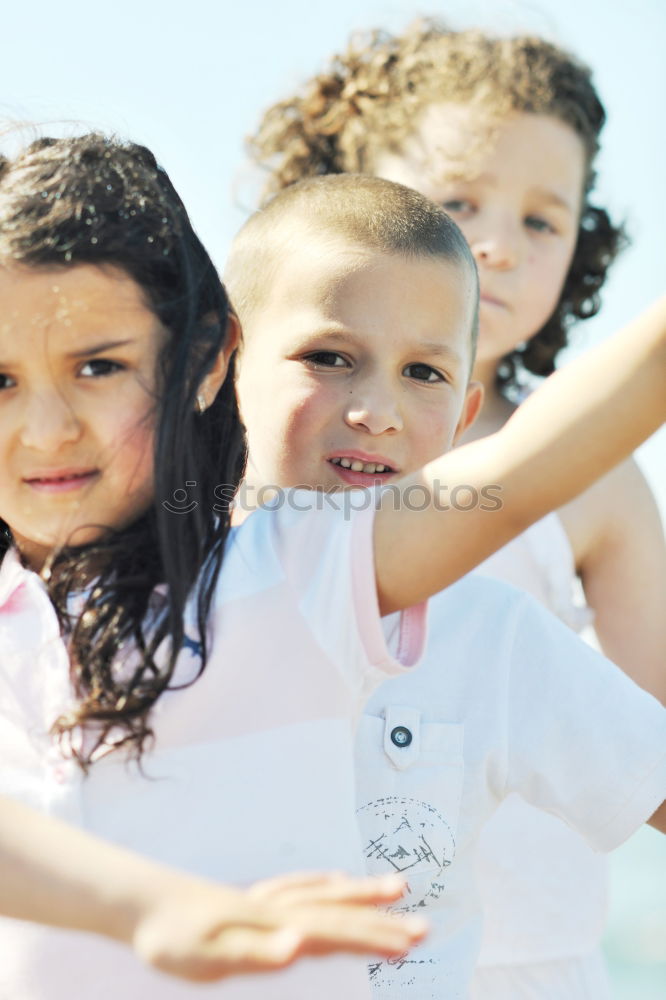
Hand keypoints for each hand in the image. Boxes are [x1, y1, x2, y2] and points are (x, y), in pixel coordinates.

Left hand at [133, 869, 426, 982]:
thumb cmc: (173, 936)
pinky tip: (337, 883)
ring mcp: (270, 900)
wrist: (143, 902)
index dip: (375, 937)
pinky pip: (305, 888)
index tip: (413, 941)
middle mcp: (279, 907)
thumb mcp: (210, 955)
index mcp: (276, 923)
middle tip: (425, 926)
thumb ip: (257, 952)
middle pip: (339, 912)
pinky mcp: (257, 902)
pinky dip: (330, 885)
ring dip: (362, 894)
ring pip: (326, 894)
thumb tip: (299, 944)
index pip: (335, 932)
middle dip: (382, 920)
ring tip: (397, 887)